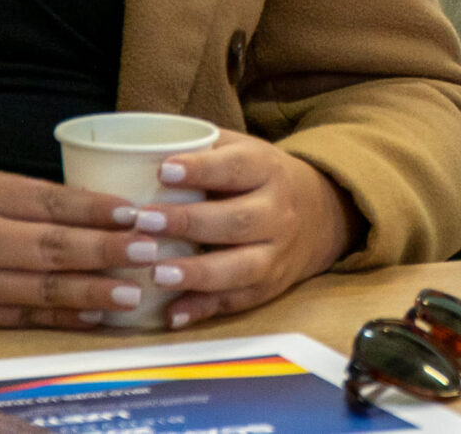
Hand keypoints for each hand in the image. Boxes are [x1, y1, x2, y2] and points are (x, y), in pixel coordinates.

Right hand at [0, 161, 143, 327]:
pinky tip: (91, 316)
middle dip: (109, 250)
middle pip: (56, 247)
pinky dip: (58, 318)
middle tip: (153, 250)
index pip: (51, 202)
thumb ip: (11, 191)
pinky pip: (19, 318)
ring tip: (135, 291)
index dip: (100, 209)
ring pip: (43, 289)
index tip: (140, 211)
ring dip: (94, 291)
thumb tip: (73, 204)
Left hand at [124, 132, 356, 329]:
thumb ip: (203, 147)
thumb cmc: (258, 179)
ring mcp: (276, 253)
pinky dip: (203, 309)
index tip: (164, 171)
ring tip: (157, 273)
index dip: (202, 170)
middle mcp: (278, 213)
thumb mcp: (243, 151)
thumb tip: (142, 147)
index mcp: (269, 171)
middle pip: (237, 220)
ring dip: (198, 272)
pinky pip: (236, 301)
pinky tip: (172, 313)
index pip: (237, 168)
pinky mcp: (268, 286)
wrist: (318, 215)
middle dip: (188, 222)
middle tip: (143, 221)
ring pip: (241, 267)